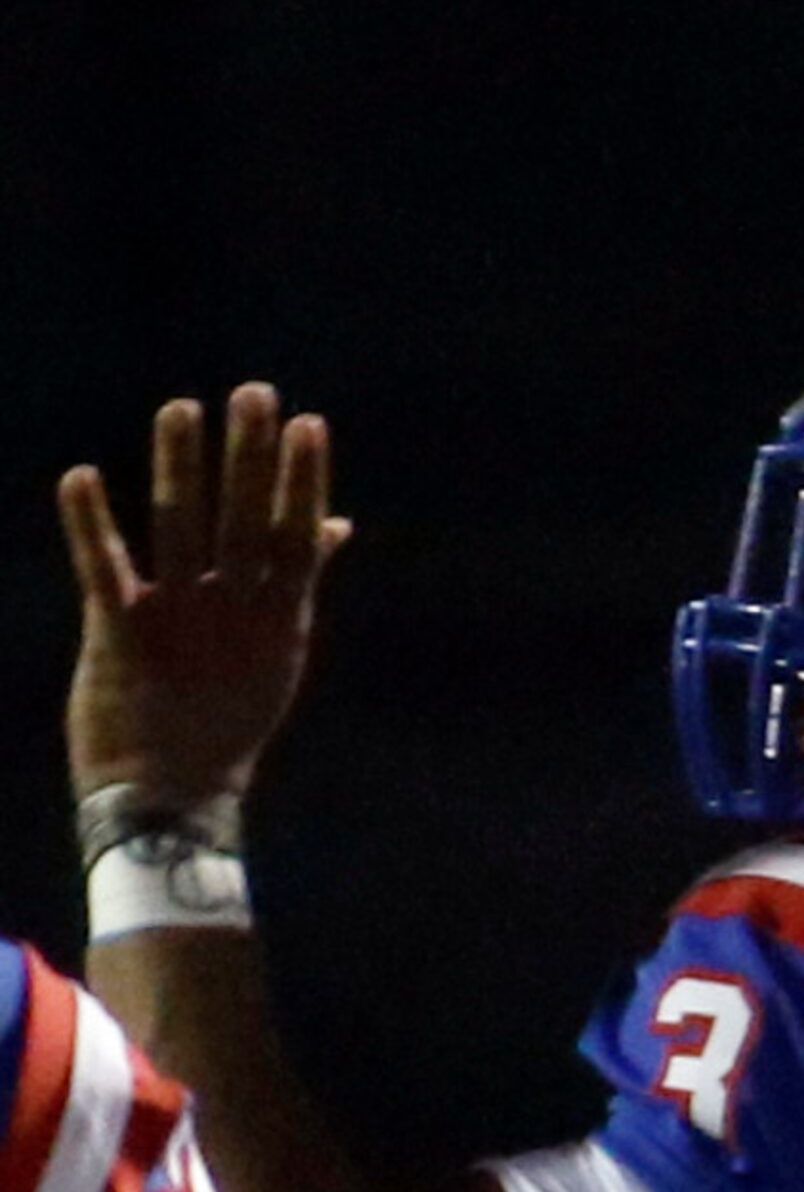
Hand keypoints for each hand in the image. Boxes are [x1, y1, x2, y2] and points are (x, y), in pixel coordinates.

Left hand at [60, 383, 351, 800]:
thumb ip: (298, 581)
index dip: (303, 478)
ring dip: (179, 467)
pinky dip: (90, 522)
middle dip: (251, 456)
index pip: (295, 534)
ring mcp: (179, 622)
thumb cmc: (224, 719)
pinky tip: (81, 475)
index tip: (309, 423)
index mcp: (276, 617)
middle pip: (244, 519)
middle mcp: (233, 613)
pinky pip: (104, 568)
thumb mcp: (277, 650)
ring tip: (181, 409)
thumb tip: (335, 525)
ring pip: (181, 530)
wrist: (171, 798)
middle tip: (254, 393)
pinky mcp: (120, 636)